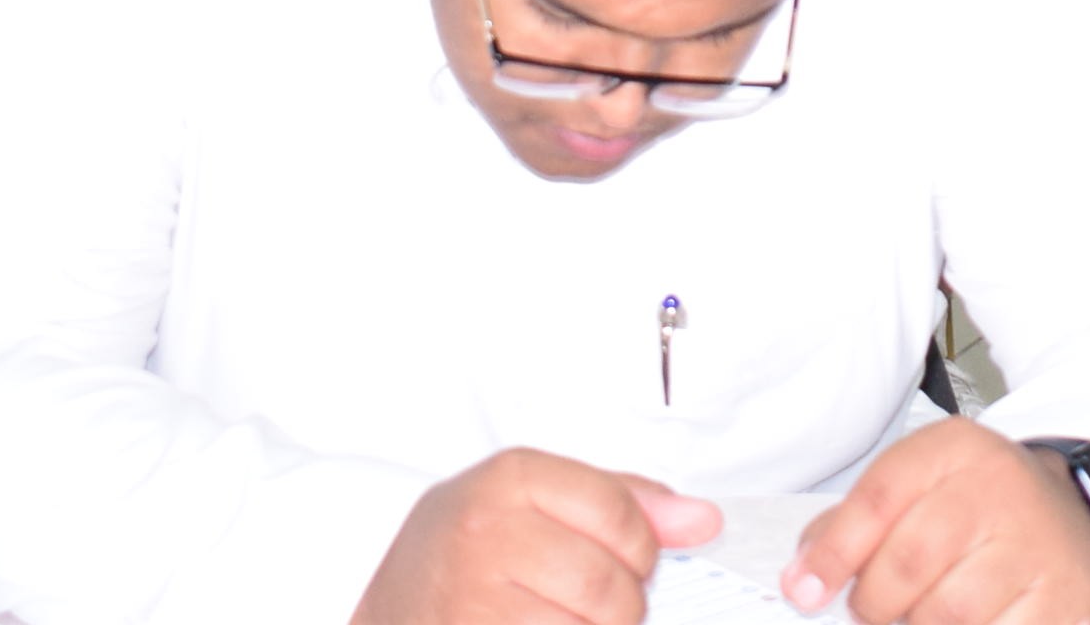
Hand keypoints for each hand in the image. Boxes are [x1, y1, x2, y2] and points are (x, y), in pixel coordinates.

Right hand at [352, 447, 714, 624]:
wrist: (384, 605)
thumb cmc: (466, 549)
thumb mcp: (533, 499)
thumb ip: (622, 502)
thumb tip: (705, 522)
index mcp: (511, 478)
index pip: (625, 518)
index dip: (639, 549)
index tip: (624, 558)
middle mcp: (487, 533)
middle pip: (612, 588)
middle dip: (620, 606)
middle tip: (589, 602)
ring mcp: (474, 602)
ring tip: (557, 619)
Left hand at [789, 424, 1089, 624]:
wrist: (1072, 513)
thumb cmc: (978, 504)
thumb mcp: (918, 485)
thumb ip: (854, 524)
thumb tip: (802, 579)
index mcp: (954, 449)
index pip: (880, 498)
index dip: (834, 552)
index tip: (805, 592)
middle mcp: (1000, 488)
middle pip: (911, 560)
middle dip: (875, 601)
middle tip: (873, 611)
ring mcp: (1036, 546)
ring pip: (950, 612)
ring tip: (920, 616)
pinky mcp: (1062, 602)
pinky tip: (962, 624)